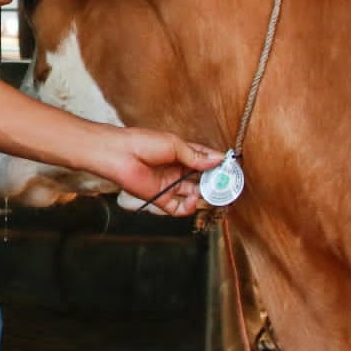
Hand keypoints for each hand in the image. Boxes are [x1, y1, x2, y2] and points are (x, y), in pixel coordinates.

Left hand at [99, 128, 224, 216]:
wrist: (118, 155)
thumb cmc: (143, 143)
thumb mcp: (174, 145)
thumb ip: (195, 156)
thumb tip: (217, 160)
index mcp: (181, 153)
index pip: (205, 159)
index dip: (218, 164)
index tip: (231, 168)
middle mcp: (177, 169)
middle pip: (201, 179)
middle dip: (214, 183)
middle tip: (226, 186)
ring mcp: (170, 185)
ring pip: (193, 195)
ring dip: (204, 196)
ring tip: (212, 195)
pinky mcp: (160, 198)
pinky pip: (179, 208)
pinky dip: (188, 207)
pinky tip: (192, 201)